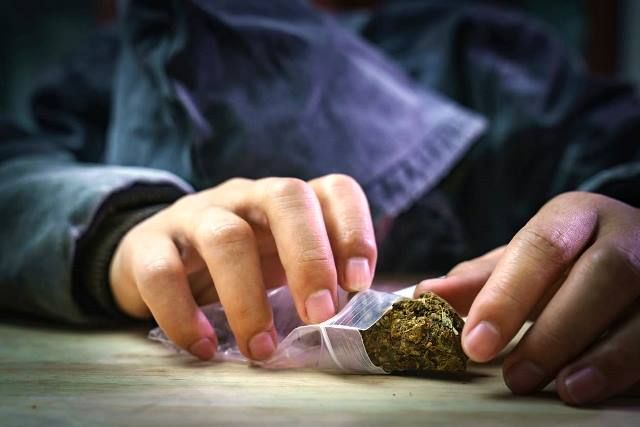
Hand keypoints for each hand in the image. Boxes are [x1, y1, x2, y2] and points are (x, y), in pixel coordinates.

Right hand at [109, 175, 375, 360]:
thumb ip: (314, 277)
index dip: (354, 229)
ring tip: (261, 348)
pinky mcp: (149, 244)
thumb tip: (352, 313)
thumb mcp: (280, 262)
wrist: (158, 256)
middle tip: (319, 314)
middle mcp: (245, 198)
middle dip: (309, 258)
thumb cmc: (237, 265)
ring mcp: (195, 215)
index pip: (333, 190)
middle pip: (285, 197)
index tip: (359, 281)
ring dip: (248, 299)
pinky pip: (162, 272)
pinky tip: (203, 346)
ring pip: (225, 237)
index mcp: (286, 203)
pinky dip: (183, 314)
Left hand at [415, 191, 639, 404]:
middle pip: (602, 274)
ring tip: (564, 389)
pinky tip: (601, 388)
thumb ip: (481, 280)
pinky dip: (632, 367)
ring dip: (604, 356)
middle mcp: (627, 234)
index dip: (506, 296)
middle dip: (555, 331)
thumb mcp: (525, 262)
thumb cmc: (568, 260)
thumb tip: (426, 295)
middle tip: (515, 377)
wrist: (633, 250)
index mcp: (577, 215)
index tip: (474, 343)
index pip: (541, 247)